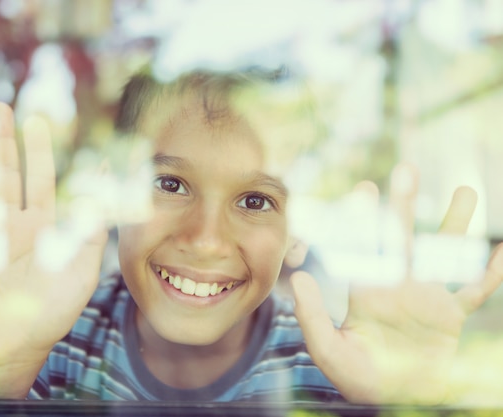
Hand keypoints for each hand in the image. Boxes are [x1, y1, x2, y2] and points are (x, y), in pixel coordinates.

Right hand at [0, 103, 107, 396]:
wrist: (17, 344)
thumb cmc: (55, 307)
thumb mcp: (82, 266)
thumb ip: (92, 227)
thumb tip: (106, 191)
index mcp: (45, 226)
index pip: (44, 178)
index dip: (42, 150)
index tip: (40, 119)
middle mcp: (15, 225)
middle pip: (9, 174)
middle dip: (5, 141)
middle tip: (1, 107)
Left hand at [291, 164, 502, 403]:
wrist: (393, 397)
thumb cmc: (357, 375)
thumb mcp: (328, 349)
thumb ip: (312, 315)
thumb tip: (297, 276)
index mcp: (366, 289)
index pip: (364, 246)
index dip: (363, 218)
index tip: (364, 188)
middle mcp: (397, 284)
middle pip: (402, 237)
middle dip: (404, 205)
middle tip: (406, 170)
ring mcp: (427, 297)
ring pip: (443, 254)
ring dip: (455, 225)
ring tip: (467, 191)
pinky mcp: (451, 317)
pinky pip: (475, 291)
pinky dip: (489, 274)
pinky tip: (500, 251)